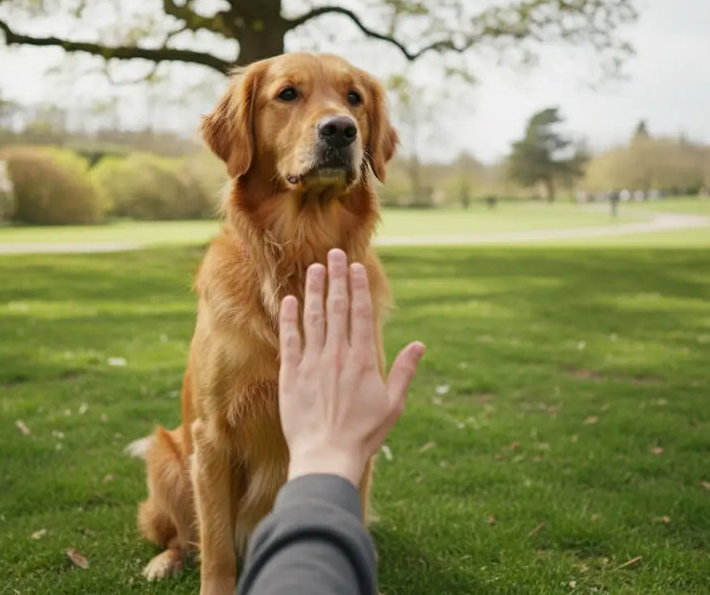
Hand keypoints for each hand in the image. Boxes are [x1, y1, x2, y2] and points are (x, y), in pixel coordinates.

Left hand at [277, 248, 425, 486]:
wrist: (326, 456)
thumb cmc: (363, 434)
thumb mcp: (392, 404)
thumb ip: (404, 371)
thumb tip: (420, 345)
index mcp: (363, 359)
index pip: (361, 313)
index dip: (358, 287)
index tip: (356, 267)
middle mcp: (337, 354)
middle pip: (337, 307)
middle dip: (336, 278)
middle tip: (334, 254)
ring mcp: (312, 363)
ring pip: (313, 318)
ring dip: (313, 290)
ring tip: (314, 269)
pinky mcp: (292, 374)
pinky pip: (290, 340)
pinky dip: (290, 318)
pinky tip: (290, 301)